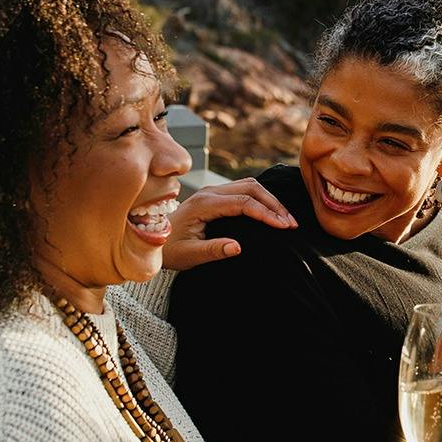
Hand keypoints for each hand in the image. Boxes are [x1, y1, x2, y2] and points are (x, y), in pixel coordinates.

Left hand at [160, 178, 295, 270]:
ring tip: (285, 219)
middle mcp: (209, 192)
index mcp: (204, 204)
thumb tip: (239, 247)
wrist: (149, 239)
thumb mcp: (189, 256)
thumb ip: (213, 250)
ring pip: (250, 186)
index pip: (244, 202)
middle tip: (292, 223)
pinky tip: (271, 212)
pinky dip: (261, 198)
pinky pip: (244, 190)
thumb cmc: (169, 250)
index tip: (285, 227)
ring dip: (270, 200)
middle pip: (251, 188)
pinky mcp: (215, 195)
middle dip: (275, 204)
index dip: (267, 213)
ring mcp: (212, 191)